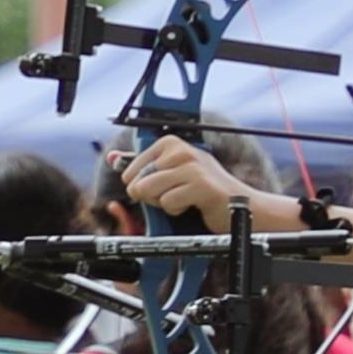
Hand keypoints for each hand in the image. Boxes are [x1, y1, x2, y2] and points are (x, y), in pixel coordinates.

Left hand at [118, 137, 260, 235]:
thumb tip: (112, 158)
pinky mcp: (201, 185)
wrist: (240, 205)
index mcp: (171, 143)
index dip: (142, 185)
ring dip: (163, 203)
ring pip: (149, 191)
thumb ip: (140, 165)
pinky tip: (194, 204)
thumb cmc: (204, 190)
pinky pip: (168, 203)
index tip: (165, 184)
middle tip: (177, 193)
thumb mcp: (169, 173)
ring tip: (184, 198)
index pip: (130, 170)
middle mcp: (181, 149)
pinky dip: (177, 210)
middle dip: (152, 196)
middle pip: (138, 182)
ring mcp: (192, 166)